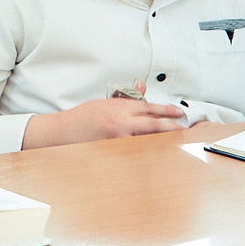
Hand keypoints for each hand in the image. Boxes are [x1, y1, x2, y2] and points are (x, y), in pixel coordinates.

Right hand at [23, 98, 186, 148]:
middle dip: (171, 127)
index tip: (179, 113)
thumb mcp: (104, 103)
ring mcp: (117, 137)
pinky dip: (144, 153)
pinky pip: (134, 152)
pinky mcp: (113, 149)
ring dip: (160, 142)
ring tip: (173, 144)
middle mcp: (120, 121)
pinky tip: (153, 157)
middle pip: (153, 124)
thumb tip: (143, 88)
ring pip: (147, 140)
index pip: (149, 107)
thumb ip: (126, 99)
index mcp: (119, 107)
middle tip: (183, 129)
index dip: (167, 111)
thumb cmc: (81, 118)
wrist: (62, 131)